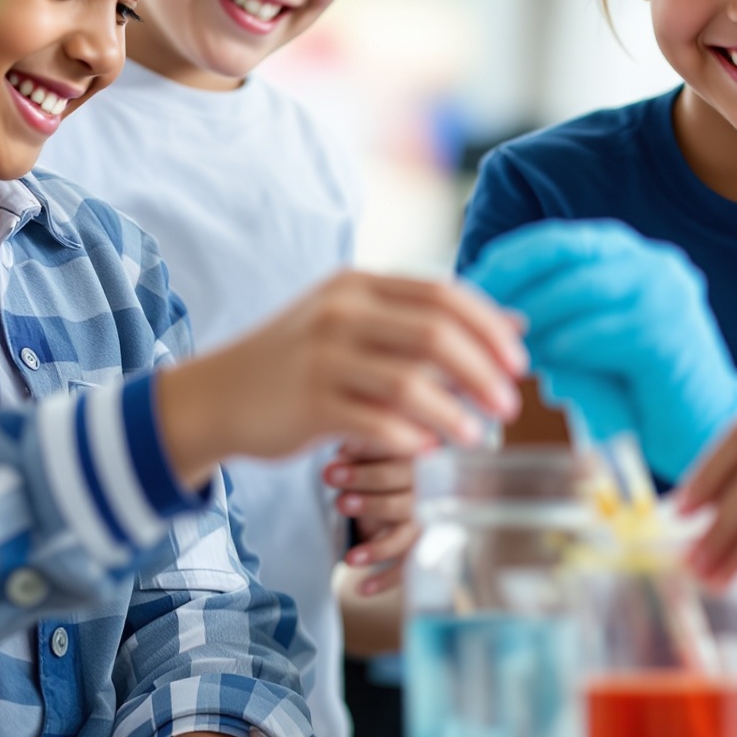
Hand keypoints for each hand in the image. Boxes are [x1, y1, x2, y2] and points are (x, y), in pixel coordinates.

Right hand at [156, 272, 525, 488]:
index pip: (442, 294)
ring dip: (454, 412)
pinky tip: (428, 451)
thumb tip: (515, 323)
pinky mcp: (308, 403)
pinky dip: (410, 437)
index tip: (518, 361)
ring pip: (409, 381)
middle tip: (509, 404)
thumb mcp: (356, 324)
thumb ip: (425, 321)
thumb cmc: (299, 360)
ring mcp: (322, 356)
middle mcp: (341, 312)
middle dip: (482, 370)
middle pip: (434, 333)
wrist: (218, 394)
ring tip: (477, 437)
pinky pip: (374, 422)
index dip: (488, 327)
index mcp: (359, 285)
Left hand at [327, 438, 418, 593]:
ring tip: (349, 559)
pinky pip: (407, 569)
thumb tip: (343, 449)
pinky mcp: (424, 551)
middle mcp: (432, 496)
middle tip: (339, 503)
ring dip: (378, 549)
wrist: (428, 486)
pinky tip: (361, 589)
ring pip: (405, 539)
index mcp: (424, 464)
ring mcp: (429, 525)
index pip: (396, 466)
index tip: (331, 468)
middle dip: (370, 503)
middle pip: (403, 502)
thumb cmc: (393, 463)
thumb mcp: (383, 451)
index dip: (364, 468)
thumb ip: (365, 448)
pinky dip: (385, 580)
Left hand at [466, 221, 736, 482]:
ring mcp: (667, 295)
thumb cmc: (633, 391)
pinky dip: (566, 346)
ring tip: (496, 344)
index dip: (508, 260)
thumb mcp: (584, 343)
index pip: (557, 240)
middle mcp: (651, 264)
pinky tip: (538, 365)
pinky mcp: (672, 335)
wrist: (699, 431)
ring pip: (583, 288)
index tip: (467, 285)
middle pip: (567, 251)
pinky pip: (606, 332)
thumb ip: (549, 320)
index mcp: (628, 257)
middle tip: (472, 312)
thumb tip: (481, 312)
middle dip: (514, 280)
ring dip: (534, 315)